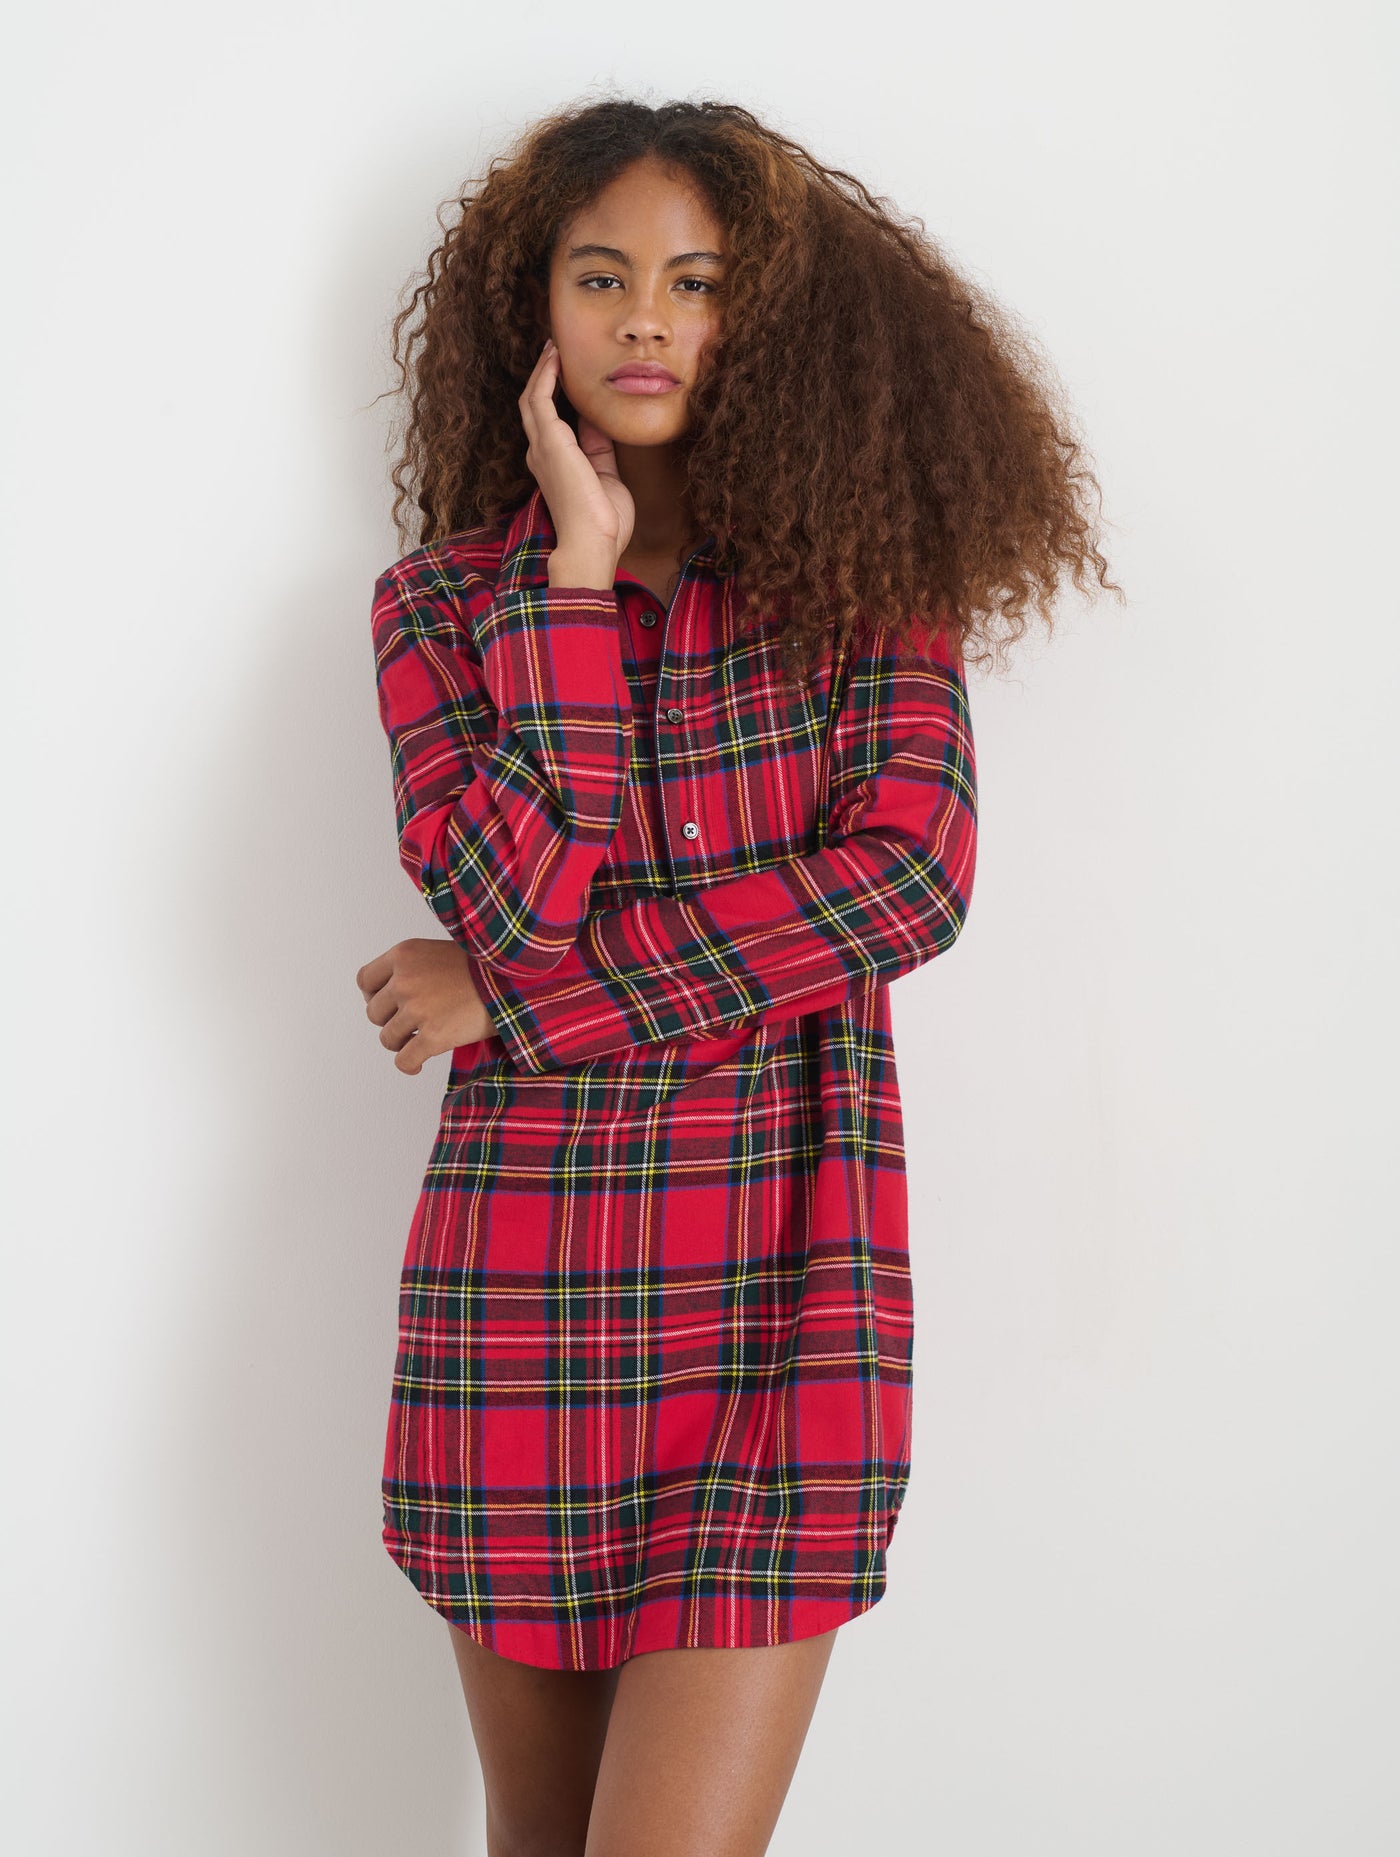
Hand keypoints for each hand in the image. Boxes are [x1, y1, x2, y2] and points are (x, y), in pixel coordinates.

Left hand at [355, 937, 496, 1076]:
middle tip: (410, 1023)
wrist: (515, 980)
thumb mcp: (439, 951)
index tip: (388, 1004)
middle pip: (373, 1012)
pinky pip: (404, 1060)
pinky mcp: (433, 1036)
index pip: (365, 980)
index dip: (373, 996)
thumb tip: (391, 994)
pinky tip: (418, 1065)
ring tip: (418, 1041)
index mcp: (404, 955)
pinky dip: (409, 1065)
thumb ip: (412, 967)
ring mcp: (418, 1009)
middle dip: (389, 1021)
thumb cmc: (484, 967)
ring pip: (387, 1038)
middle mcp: (405, 980)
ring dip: (400, 1043)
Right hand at [520, 338, 633, 566]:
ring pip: (532, 398)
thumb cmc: (602, 522)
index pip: (549, 424)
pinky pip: (539, 399)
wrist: (592, 543)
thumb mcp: (606, 477)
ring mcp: (541, 448)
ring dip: (541, 371)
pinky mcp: (548, 442)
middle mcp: (541, 455)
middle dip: (542, 378)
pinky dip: (545, 376)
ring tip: (553, 348)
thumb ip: (600, 450)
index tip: (566, 377)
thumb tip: (598, 423)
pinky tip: (555, 359)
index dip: (554, 397)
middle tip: (554, 353)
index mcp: (552, 466)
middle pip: (534, 406)